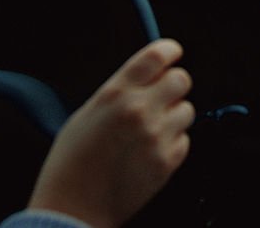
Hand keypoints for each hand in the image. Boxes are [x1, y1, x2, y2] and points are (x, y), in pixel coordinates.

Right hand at [27, 39, 194, 227]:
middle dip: (173, 86)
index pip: (157, 55)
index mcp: (116, 93)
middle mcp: (139, 110)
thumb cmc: (72, 162)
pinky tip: (149, 152)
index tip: (173, 53)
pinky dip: (172, 143)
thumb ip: (121, 91)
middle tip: (162, 96)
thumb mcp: (88, 113)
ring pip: (187, 110)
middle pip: (181, 79)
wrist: (72, 208)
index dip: (169, 50)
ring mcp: (156, 136)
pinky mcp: (167, 161)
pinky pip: (184, 139)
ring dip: (174, 116)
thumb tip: (147, 76)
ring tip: (150, 130)